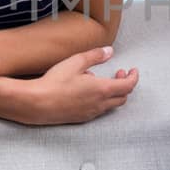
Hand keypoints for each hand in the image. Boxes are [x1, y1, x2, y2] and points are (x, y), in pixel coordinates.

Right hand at [18, 46, 138, 125]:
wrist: (36, 103)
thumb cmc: (55, 82)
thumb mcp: (75, 62)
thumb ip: (95, 56)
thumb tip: (109, 51)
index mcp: (102, 90)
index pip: (128, 86)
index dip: (133, 77)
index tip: (132, 70)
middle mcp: (99, 104)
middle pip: (122, 97)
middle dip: (124, 84)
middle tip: (118, 73)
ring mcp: (91, 113)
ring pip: (111, 105)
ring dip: (112, 93)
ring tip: (99, 80)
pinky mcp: (81, 118)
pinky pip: (98, 110)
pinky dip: (101, 100)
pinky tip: (87, 91)